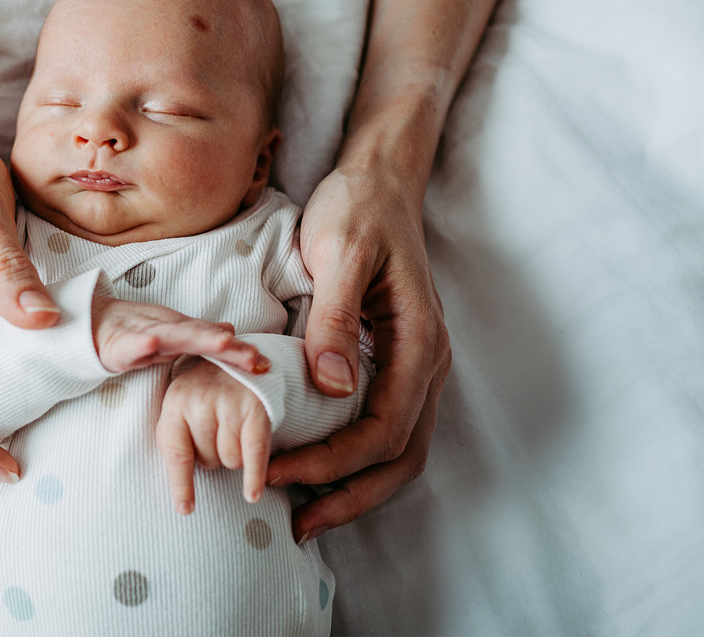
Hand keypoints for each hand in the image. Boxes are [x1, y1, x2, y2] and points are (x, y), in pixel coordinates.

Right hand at [93, 295, 266, 375]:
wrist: (91, 325)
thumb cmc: (134, 331)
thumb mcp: (171, 335)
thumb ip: (199, 335)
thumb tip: (231, 328)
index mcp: (180, 333)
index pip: (214, 343)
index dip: (238, 351)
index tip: (265, 363)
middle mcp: (167, 330)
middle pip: (202, 338)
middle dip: (228, 346)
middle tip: (254, 355)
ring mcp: (143, 334)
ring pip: (174, 336)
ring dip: (198, 336)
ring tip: (223, 340)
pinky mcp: (118, 344)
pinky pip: (130, 344)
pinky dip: (141, 341)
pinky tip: (152, 342)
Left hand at [157, 358, 271, 513]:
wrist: (241, 355)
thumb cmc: (208, 392)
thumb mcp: (183, 406)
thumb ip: (176, 438)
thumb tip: (178, 489)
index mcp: (175, 402)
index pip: (176, 454)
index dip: (181, 485)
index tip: (186, 509)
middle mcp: (200, 400)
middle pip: (207, 461)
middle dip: (214, 458)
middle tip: (219, 433)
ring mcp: (229, 403)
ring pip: (231, 461)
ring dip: (235, 457)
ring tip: (235, 430)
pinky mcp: (256, 408)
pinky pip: (254, 454)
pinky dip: (254, 477)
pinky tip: (252, 494)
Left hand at [270, 167, 450, 542]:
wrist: (379, 178)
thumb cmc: (358, 208)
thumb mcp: (340, 253)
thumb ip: (335, 319)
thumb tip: (330, 386)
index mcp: (419, 341)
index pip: (385, 428)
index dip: (333, 461)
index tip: (278, 472)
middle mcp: (425, 363)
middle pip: (400, 455)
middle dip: (349, 495)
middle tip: (296, 525)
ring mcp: (414, 367)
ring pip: (397, 451)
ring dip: (354, 488)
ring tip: (304, 516)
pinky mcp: (394, 364)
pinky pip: (382, 427)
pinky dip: (353, 459)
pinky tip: (314, 469)